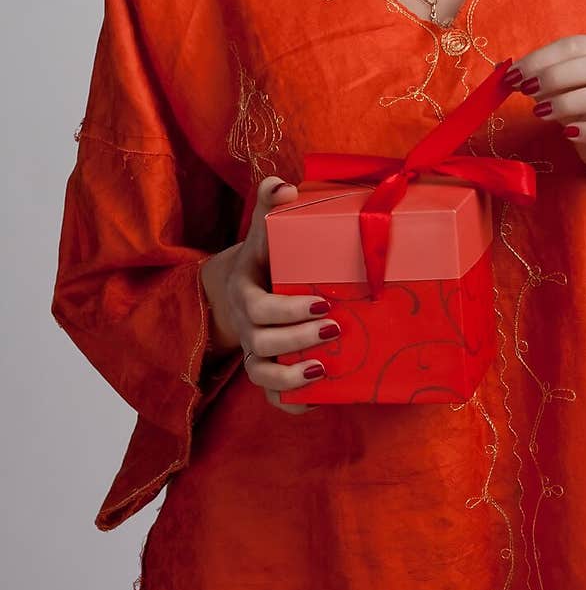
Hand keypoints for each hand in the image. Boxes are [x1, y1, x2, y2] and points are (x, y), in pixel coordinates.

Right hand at [199, 175, 339, 416]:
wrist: (247, 282)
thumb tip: (284, 187)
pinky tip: (318, 399)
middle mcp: (247, 325)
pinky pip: (271, 396)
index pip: (258, 308)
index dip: (287, 311)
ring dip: (291, 376)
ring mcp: (255, 349)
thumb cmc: (266, 255)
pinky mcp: (268, 367)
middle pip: (261, 344)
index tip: (323, 301)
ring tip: (325, 367)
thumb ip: (270, 206)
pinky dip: (290, 403)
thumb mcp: (265, 230)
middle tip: (335, 327)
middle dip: (297, 340)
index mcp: (246, 292)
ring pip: (260, 374)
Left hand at [504, 34, 585, 172]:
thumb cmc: (581, 105)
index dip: (541, 58)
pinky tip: (568, 133)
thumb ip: (536, 75)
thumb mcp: (557, 86)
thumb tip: (502, 69)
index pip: (573, 46)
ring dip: (567, 101)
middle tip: (525, 89)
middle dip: (554, 76)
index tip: (514, 74)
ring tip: (540, 112)